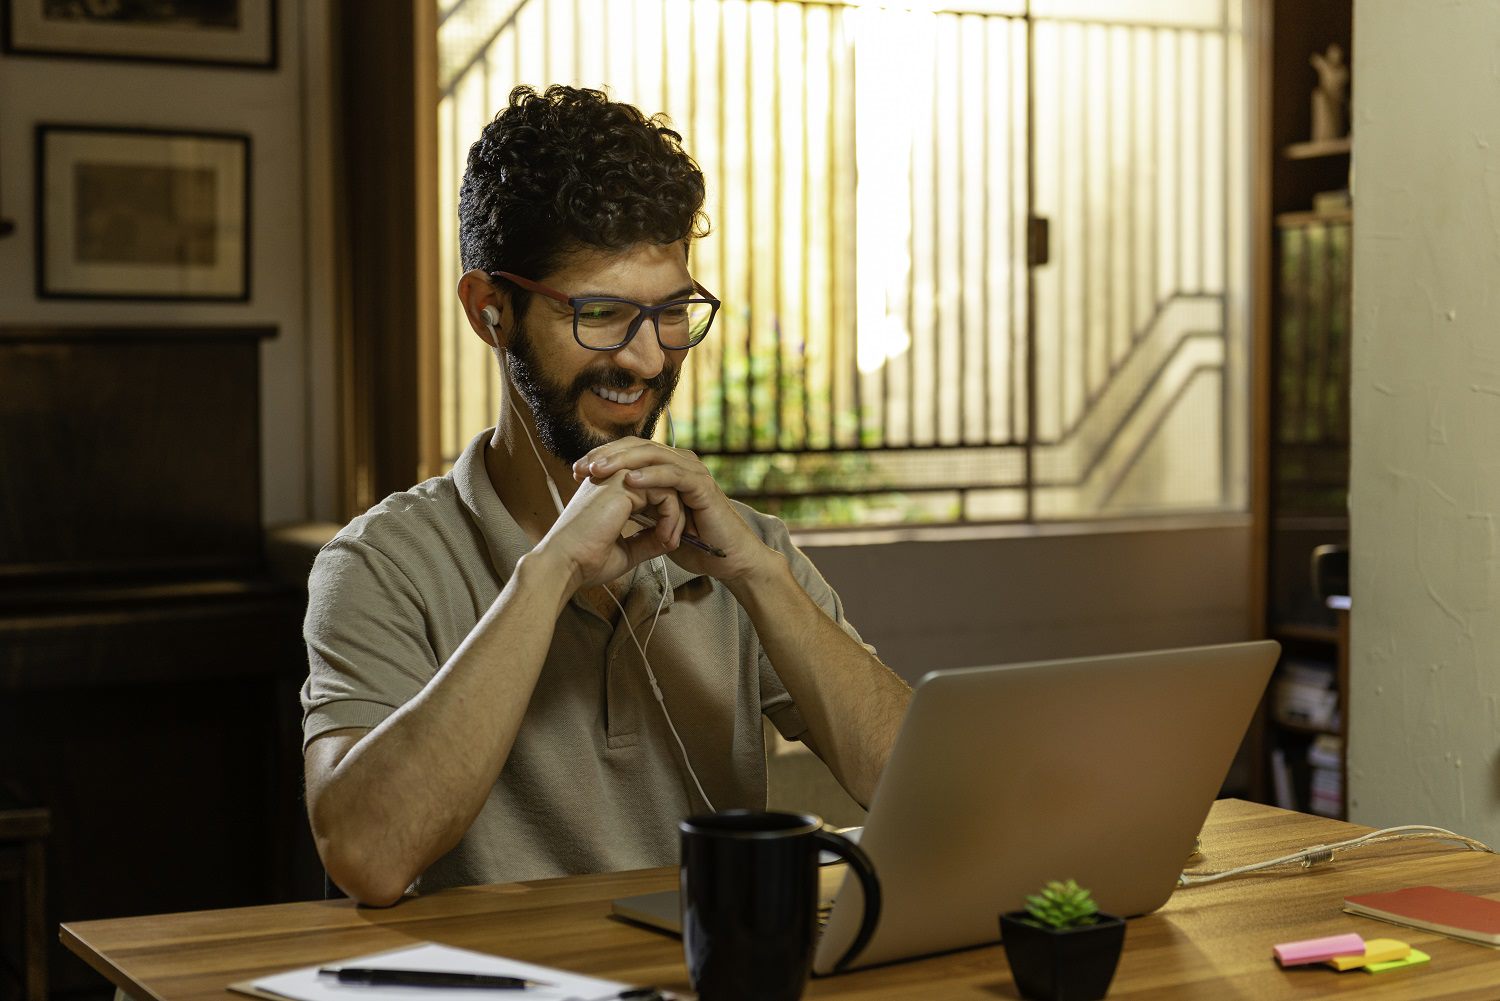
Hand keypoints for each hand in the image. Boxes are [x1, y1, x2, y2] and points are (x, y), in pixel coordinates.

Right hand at [535, 468, 678, 590]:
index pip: (652, 492)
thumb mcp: (626, 550)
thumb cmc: (586, 560)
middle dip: (676, 516)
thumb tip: (672, 540)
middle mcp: (614, 478)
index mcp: (610, 491)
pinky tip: (665, 537)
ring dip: (676, 518)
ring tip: (669, 542)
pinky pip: (665, 493)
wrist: (566, 564)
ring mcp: (618, 476)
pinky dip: (672, 517)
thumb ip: (648, 541)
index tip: (667, 542)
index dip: (666, 517)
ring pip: (668, 487)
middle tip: (672, 542)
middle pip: (663, 486)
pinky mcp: (624, 482)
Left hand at [571, 438, 774, 581]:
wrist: (726, 559)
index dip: (601, 458)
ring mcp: (691, 471)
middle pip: (636, 448)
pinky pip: (672, 475)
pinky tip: (630, 481)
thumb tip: (605, 502)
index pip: (628, 452)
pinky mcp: (701, 485)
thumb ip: (637, 506)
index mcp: (666, 468)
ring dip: (622, 462)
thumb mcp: (654, 520)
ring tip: (599, 470)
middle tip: (581, 467)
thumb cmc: (693, 541)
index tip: (575, 473)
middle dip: (606, 456)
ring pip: (651, 456)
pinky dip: (650, 476)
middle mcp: (679, 463)